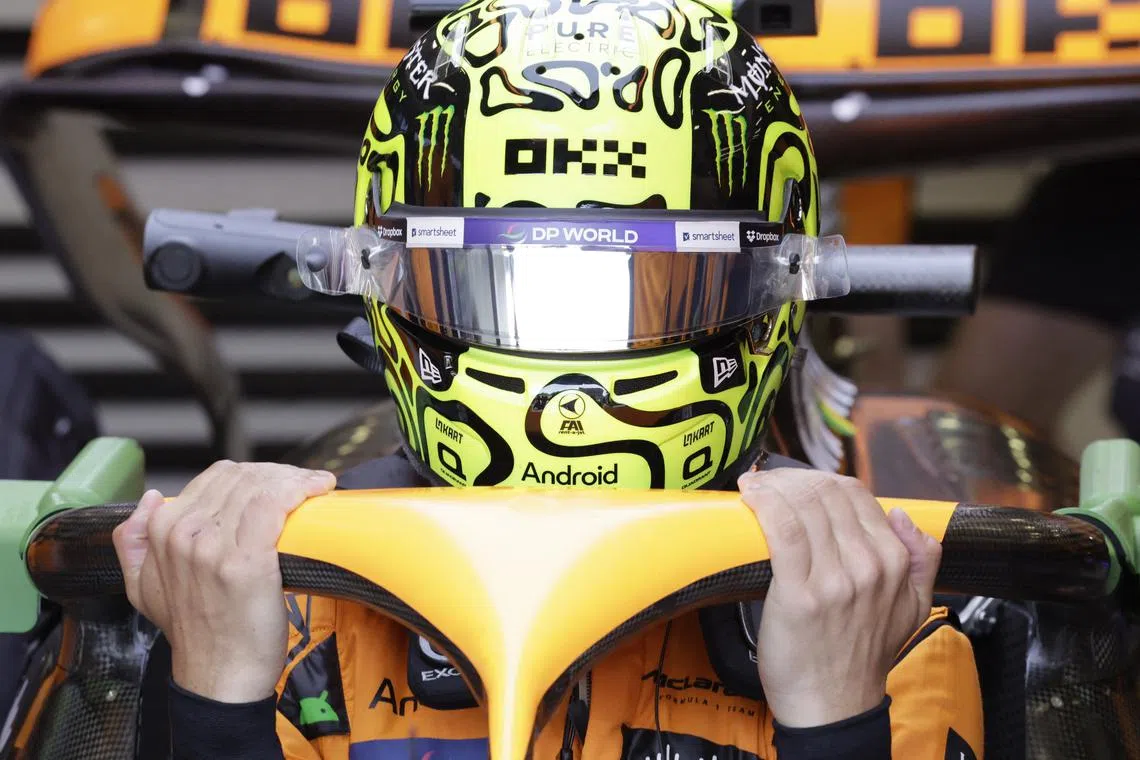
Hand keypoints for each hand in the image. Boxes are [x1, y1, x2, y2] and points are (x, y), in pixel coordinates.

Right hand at [112, 461, 335, 702]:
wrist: (219, 676)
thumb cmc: (197, 633)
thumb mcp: (143, 589)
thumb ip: (134, 542)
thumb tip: (152, 500)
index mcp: (163, 533)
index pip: (216, 477)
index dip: (253, 474)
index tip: (279, 482)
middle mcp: (186, 534)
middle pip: (243, 478)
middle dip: (279, 474)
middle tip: (304, 484)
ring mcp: (216, 547)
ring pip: (261, 486)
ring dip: (295, 479)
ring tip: (315, 486)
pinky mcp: (248, 562)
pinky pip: (275, 505)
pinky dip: (300, 490)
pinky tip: (317, 489)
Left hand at [739, 469, 940, 727]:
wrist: (833, 705)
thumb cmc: (859, 655)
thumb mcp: (913, 609)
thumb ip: (921, 560)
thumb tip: (902, 516)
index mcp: (894, 562)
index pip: (856, 495)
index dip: (820, 480)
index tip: (795, 482)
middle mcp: (869, 565)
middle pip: (827, 494)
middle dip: (793, 479)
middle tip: (769, 482)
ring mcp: (835, 578)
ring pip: (804, 505)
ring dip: (774, 486)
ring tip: (755, 487)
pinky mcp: (799, 592)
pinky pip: (784, 529)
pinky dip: (765, 504)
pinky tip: (751, 496)